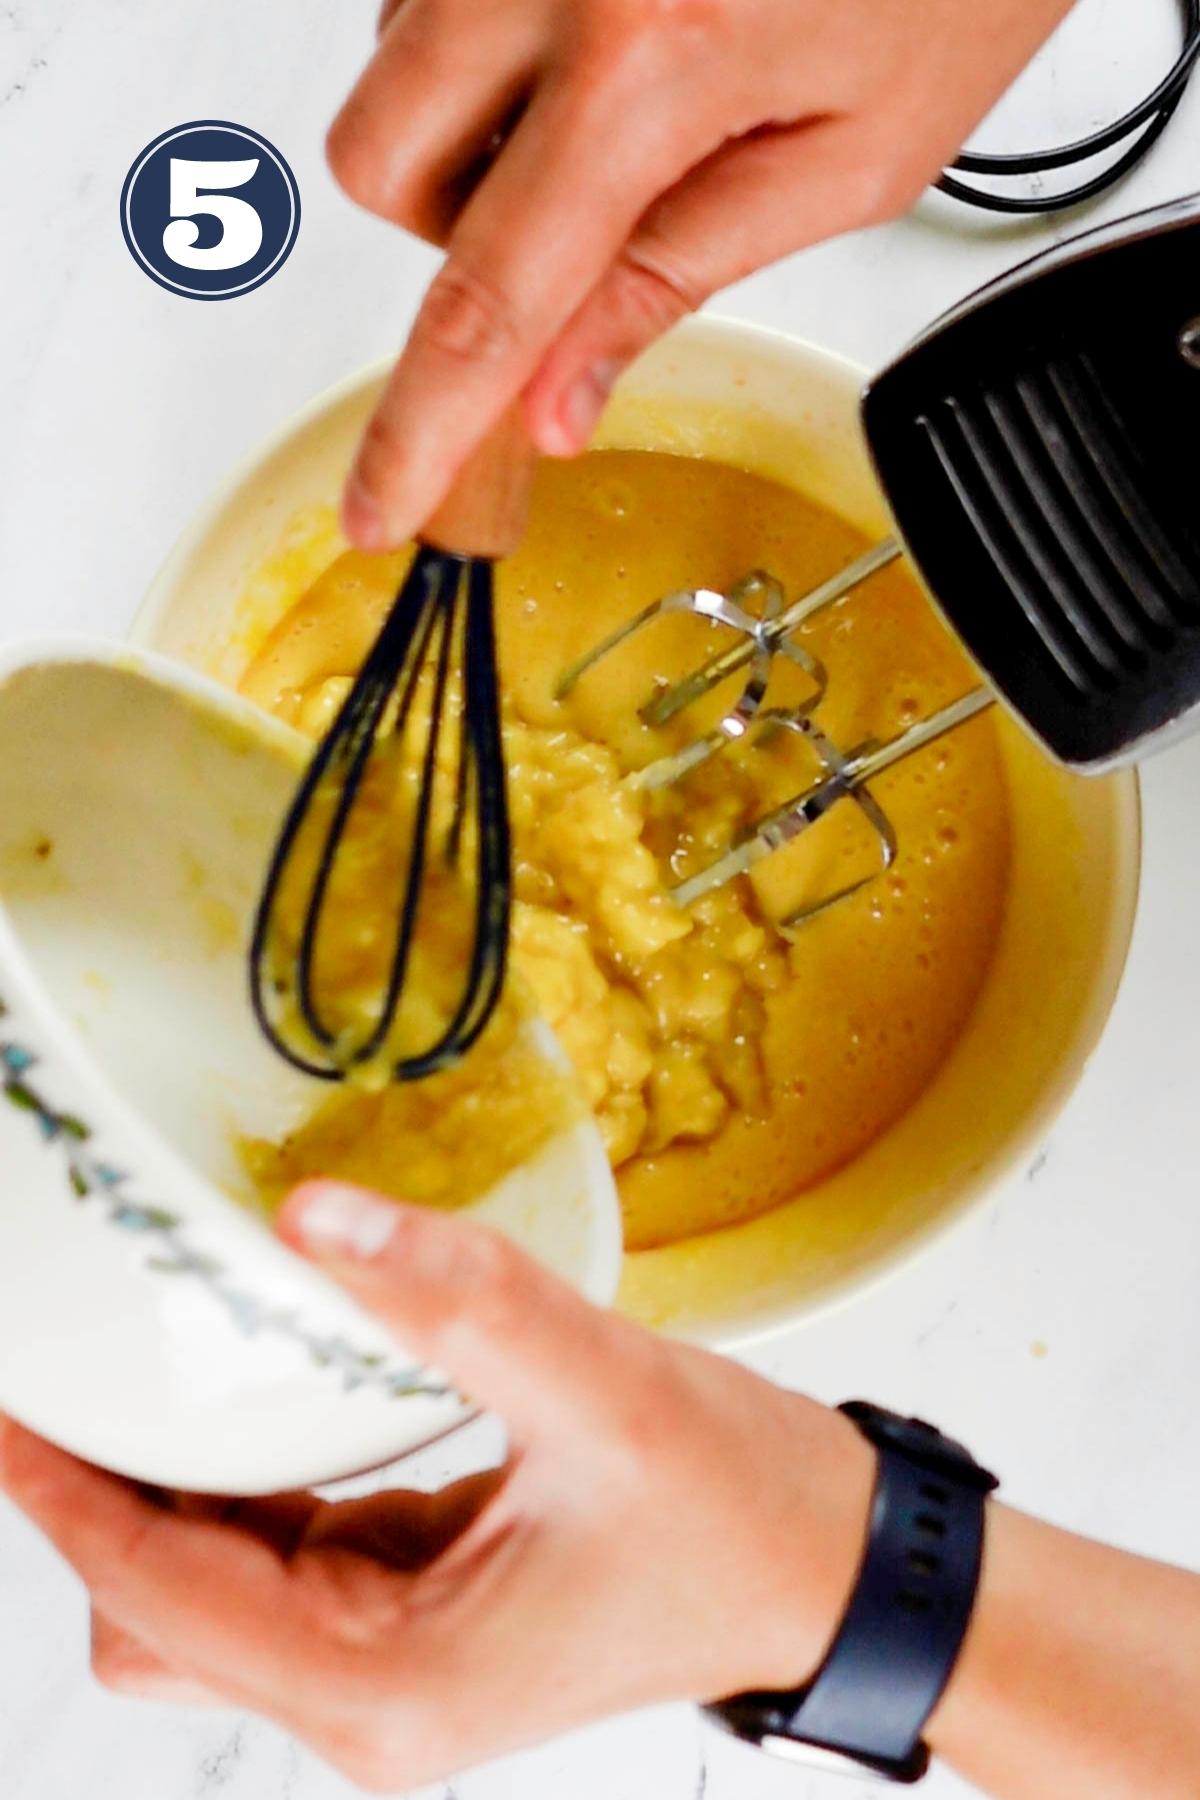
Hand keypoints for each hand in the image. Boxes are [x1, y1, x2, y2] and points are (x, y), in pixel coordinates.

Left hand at [0, 1183, 873, 1792]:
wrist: (828, 1570)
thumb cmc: (738, 1508)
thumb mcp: (600, 1391)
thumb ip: (457, 1299)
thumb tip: (314, 1214)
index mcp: (388, 1685)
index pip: (159, 1597)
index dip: (63, 1496)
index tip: (7, 1400)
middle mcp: (367, 1703)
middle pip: (153, 1615)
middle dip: (104, 1496)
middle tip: (85, 1356)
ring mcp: (386, 1671)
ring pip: (205, 1591)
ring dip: (172, 1485)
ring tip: (162, 1355)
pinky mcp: (410, 1623)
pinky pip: (275, 1560)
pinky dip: (245, 1483)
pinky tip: (263, 1389)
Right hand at [329, 0, 1073, 548]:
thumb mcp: (852, 154)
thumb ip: (680, 273)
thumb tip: (559, 397)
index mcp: (654, 48)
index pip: (494, 294)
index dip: (426, 425)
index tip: (386, 500)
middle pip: (383, 165)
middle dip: (451, 232)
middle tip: (569, 225)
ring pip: (392, 66)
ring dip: (473, 127)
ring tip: (619, 100)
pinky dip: (489, 41)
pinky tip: (600, 34)